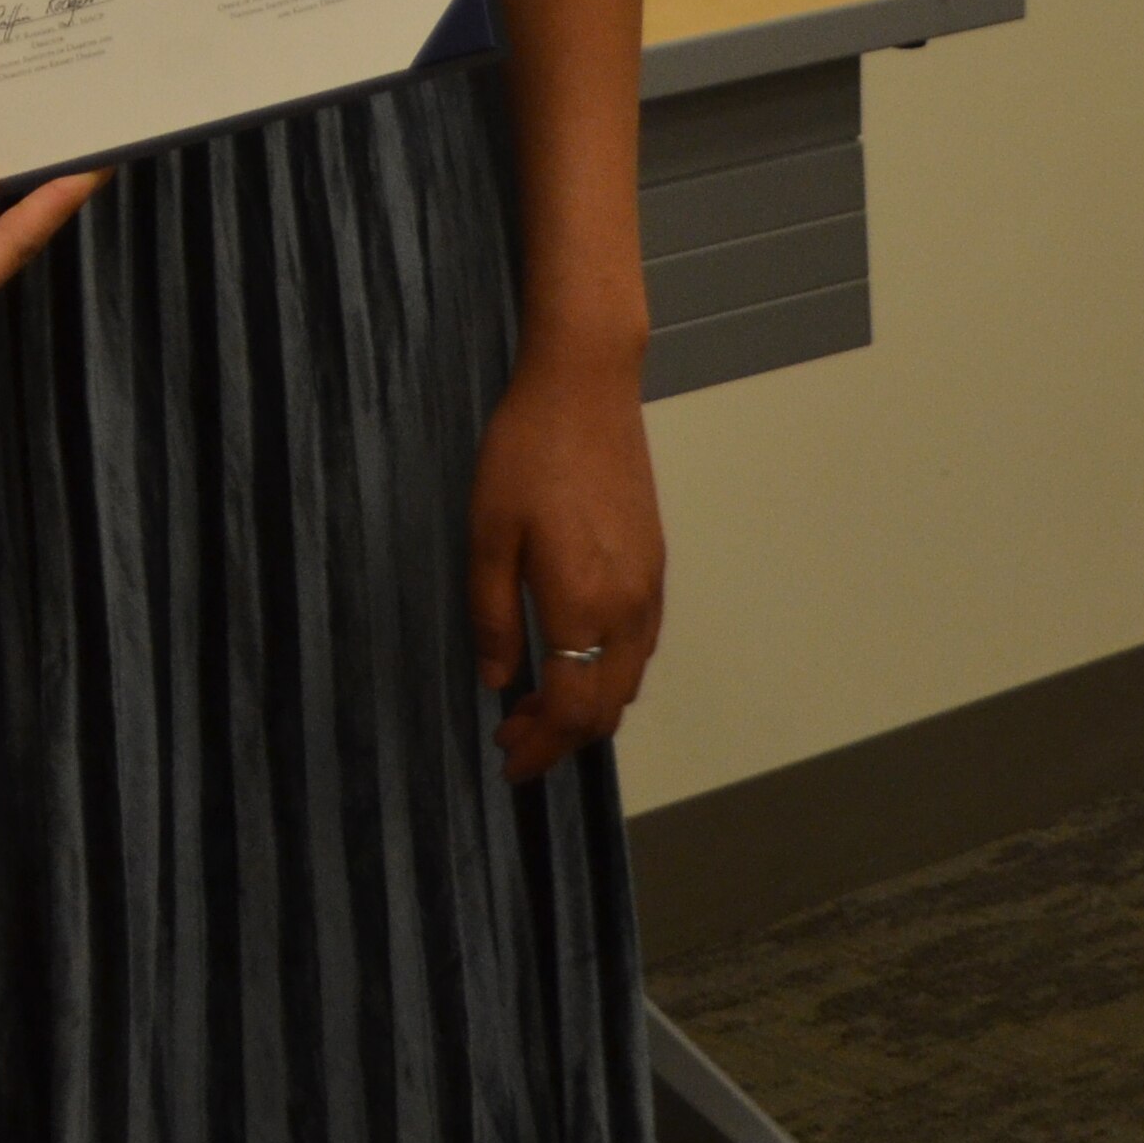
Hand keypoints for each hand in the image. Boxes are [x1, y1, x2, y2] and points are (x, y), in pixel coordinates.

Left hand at [466, 340, 664, 779]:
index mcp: (582, 605)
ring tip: (539, 709)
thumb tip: (497, 680)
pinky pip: (640, 646)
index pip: (570, 708)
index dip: (539, 745)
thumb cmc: (525, 451)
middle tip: (514, 740)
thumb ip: (490, 613)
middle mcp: (628, 608)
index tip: (506, 758)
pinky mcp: (656, 563)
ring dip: (589, 709)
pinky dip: (610, 675)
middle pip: (607, 708)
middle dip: (562, 738)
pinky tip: (575, 661)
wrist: (587, 385)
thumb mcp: (487, 531)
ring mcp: (649, 586)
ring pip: (629, 681)